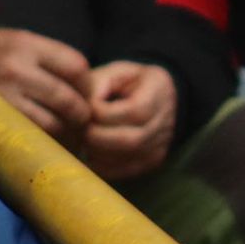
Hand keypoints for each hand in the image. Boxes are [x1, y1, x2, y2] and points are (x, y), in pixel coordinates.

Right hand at [0, 28, 93, 145]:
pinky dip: (48, 142)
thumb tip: (92, 89)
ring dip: (68, 132)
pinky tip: (51, 140)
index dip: (88, 84)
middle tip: (84, 120)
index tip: (87, 94)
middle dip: (82, 113)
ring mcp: (0, 98)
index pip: (76, 67)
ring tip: (70, 132)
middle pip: (68, 99)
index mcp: (22, 44)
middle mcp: (11, 68)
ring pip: (53, 123)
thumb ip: (51, 59)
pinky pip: (31, 138)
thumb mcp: (19, 45)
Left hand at [84, 62, 176, 180]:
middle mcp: (167, 121)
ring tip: (82, 139)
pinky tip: (90, 152)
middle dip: (95, 135)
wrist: (155, 97)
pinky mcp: (152, 161)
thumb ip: (96, 84)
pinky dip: (102, 165)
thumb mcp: (114, 72)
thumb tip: (80, 109)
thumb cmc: (128, 82)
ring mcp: (162, 144)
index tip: (84, 107)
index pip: (134, 112)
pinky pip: (124, 171)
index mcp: (159, 91)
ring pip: (126, 157)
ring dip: (96, 151)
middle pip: (131, 140)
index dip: (102, 113)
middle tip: (77, 128)